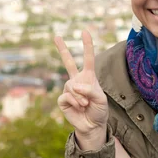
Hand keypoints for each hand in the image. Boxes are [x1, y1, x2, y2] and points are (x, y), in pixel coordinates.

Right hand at [55, 30, 107, 150]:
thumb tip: (75, 86)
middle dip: (62, 49)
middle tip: (56, 36)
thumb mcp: (101, 99)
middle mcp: (77, 80)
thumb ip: (90, 90)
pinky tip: (79, 107)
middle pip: (68, 62)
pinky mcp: (63, 99)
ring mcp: (69, 89)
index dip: (87, 45)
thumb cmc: (99, 110)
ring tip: (86, 104)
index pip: (88, 58)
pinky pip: (66, 96)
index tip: (85, 32)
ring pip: (71, 86)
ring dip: (80, 96)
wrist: (92, 125)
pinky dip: (75, 101)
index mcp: (89, 77)